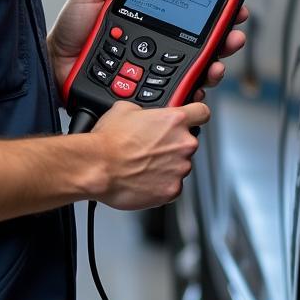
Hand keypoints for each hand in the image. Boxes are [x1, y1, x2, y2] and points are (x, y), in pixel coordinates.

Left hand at [48, 0, 248, 98]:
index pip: (186, 8)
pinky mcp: (149, 90)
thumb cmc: (67, 34)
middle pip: (200, 38)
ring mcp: (154, 67)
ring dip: (216, 59)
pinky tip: (202, 80)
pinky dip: (195, 86)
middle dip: (224, 33)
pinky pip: (178, 89)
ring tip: (220, 56)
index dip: (210, 3)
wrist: (53, 69)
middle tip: (235, 28)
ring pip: (196, 64)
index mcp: (147, 16)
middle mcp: (156, 42)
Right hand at [89, 100, 209, 208]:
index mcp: (175, 120)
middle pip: (188, 142)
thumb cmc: (108, 141)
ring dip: (167, 166)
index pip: (202, 113)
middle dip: (173, 145)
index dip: (195, 115)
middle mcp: (183, 143)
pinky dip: (161, 185)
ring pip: (180, 165)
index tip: (191, 120)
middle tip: (151, 148)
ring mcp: (180, 168)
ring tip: (143, 166)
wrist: (97, 167)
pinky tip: (144, 180)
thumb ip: (144, 111)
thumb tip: (143, 114)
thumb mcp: (124, 109)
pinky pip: (173, 186)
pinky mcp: (173, 190)